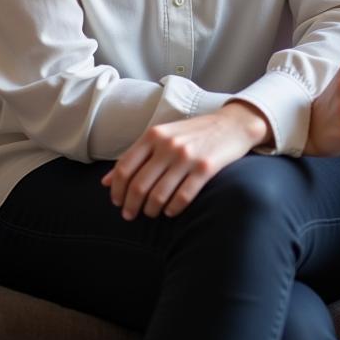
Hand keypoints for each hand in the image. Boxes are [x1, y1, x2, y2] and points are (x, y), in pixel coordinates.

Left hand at [101, 101, 268, 219]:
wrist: (234, 124)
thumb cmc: (195, 132)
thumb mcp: (163, 136)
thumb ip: (136, 156)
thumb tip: (105, 182)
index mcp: (154, 135)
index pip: (124, 168)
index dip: (117, 190)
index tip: (117, 202)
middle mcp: (168, 145)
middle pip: (138, 185)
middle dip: (131, 206)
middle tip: (131, 215)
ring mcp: (187, 157)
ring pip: (158, 195)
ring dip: (151, 210)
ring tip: (152, 213)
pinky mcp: (205, 168)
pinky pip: (182, 198)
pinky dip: (172, 210)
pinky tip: (171, 211)